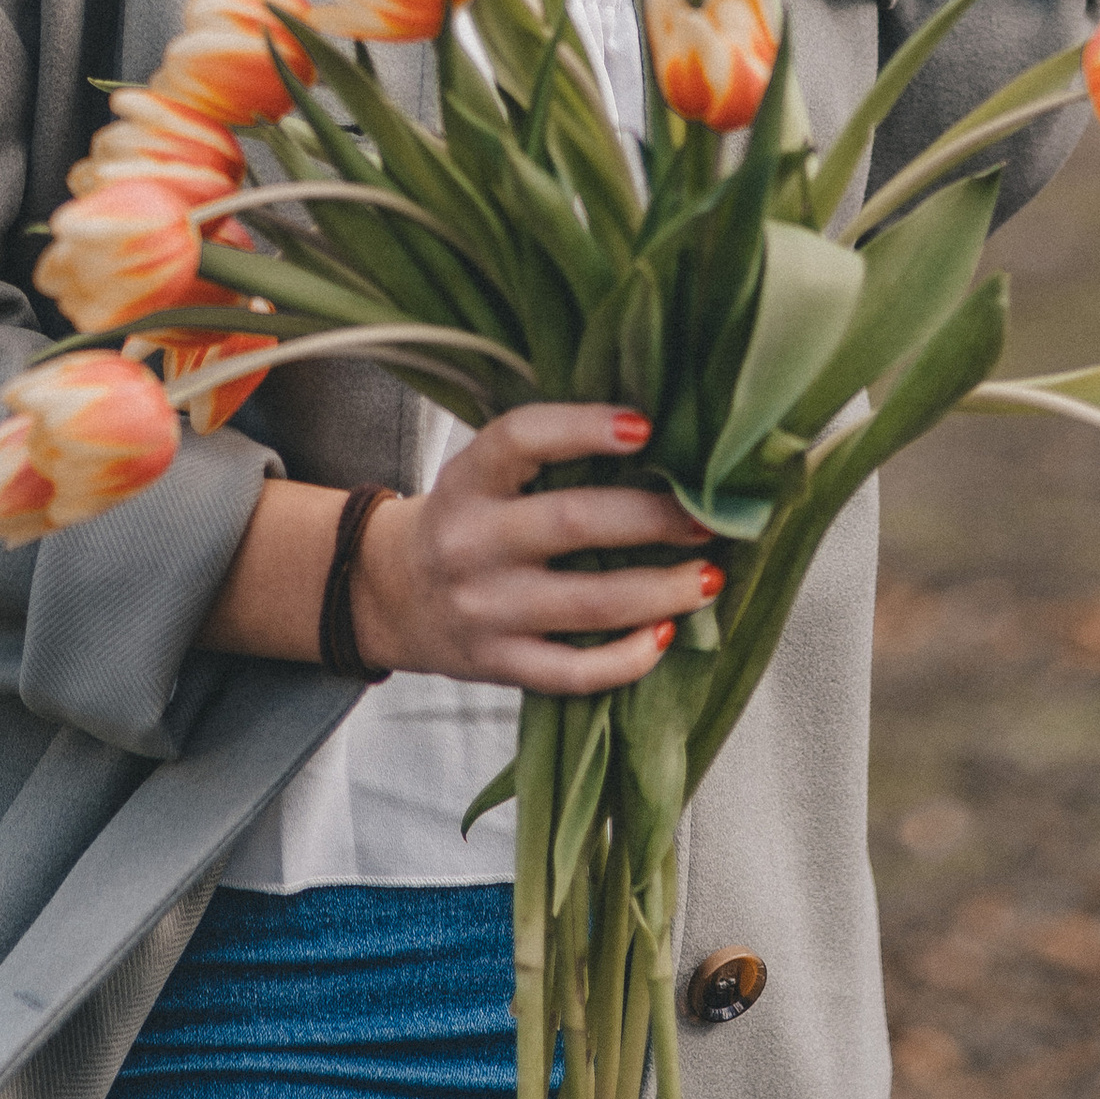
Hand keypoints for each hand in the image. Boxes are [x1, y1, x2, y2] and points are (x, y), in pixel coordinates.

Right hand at [352, 404, 720, 692]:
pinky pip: (574, 671)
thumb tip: (653, 438)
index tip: (646, 427)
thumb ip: (545, 457)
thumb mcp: (481, 474)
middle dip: (654, 518)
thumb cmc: (463, 521)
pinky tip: (665, 635)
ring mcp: (485, 610)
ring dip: (663, 590)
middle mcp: (472, 543)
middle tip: (708, 518)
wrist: (389, 596)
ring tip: (711, 576)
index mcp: (468, 481)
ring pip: (590, 603)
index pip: (522, 439)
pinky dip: (628, 659)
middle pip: (575, 523)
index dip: (584, 428)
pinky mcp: (499, 664)